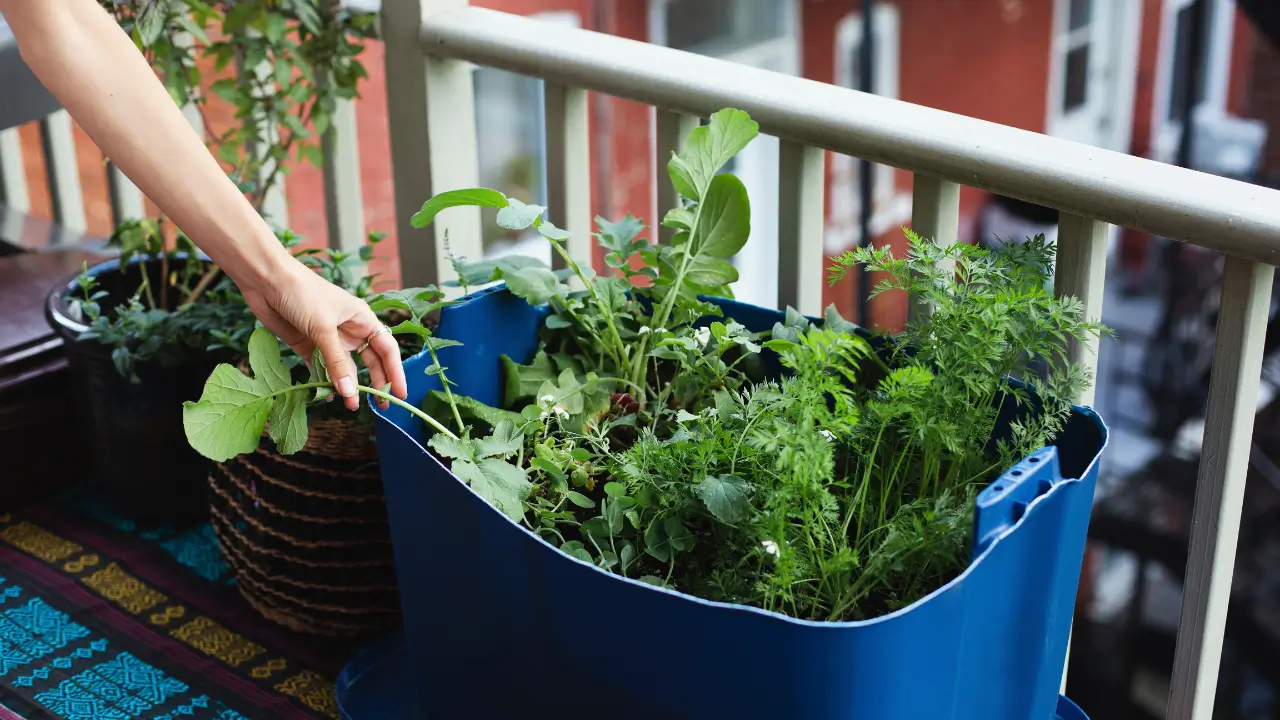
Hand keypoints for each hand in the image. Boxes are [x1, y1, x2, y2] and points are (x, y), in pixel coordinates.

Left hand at [241, 259, 406, 410]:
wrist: (266, 280)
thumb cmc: (302, 293)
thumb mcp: (324, 328)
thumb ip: (336, 362)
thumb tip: (349, 392)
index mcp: (361, 319)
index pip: (386, 349)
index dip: (395, 371)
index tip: (399, 393)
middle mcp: (348, 330)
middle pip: (369, 361)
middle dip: (376, 382)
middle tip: (380, 406)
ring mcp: (327, 339)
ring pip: (344, 368)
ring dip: (348, 386)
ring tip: (351, 405)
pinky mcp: (307, 345)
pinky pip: (320, 368)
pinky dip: (324, 382)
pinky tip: (327, 395)